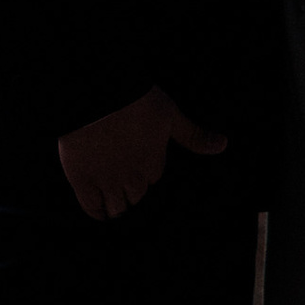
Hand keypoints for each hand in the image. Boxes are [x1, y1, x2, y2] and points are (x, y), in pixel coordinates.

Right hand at [57, 87, 226, 220]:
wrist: (97, 93)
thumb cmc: (135, 99)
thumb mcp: (170, 114)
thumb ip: (193, 135)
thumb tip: (222, 144)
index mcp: (153, 164)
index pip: (152, 181)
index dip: (144, 174)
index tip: (137, 167)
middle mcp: (132, 178)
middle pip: (135, 198)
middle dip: (130, 192)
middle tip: (122, 183)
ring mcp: (107, 180)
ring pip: (116, 208)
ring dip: (115, 206)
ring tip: (111, 201)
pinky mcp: (82, 179)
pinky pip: (91, 207)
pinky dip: (96, 211)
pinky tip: (98, 208)